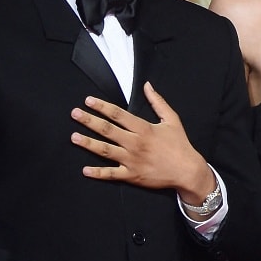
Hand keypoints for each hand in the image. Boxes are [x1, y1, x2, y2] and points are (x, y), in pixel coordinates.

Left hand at [70, 81, 214, 201]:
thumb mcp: (172, 120)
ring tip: (74, 137)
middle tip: (75, 114)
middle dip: (89, 121)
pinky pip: (111, 174)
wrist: (187, 171)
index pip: (118, 115)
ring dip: (88, 143)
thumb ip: (158, 102)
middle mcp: (135, 144)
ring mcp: (132, 160)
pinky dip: (98, 173)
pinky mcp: (131, 175)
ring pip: (105, 150)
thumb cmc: (179, 144)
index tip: (88, 100)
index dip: (102, 106)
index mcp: (144, 129)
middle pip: (108, 130)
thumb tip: (147, 85)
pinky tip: (85, 170)